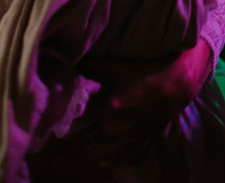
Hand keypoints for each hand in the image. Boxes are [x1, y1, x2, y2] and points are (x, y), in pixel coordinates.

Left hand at [66, 40, 212, 158]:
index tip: (47, 129)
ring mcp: (128, 137)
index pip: (75, 119)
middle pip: (84, 143)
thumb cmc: (145, 70)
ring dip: (85, 159)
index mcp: (107, 106)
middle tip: (53, 157)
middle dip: (68, 151)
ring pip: (101, 155)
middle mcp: (115, 127)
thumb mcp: (114, 65)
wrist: (178, 82)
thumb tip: (66, 60)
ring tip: (72, 163)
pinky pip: (124, 157)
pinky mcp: (141, 140)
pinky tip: (105, 163)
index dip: (60, 124)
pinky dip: (112, 161)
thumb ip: (90, 66)